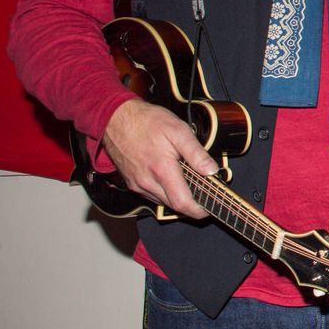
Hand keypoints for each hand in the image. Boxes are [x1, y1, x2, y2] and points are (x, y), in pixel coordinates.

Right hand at [100, 99, 218, 218]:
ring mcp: (137, 184)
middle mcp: (146, 182)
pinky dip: (164, 192)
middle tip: (204, 195)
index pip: (182, 203)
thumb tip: (212, 171)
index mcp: (162, 170)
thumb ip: (196, 153)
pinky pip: (151, 195)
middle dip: (190, 204)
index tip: (209, 209)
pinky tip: (171, 179)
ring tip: (190, 184)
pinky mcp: (131, 183)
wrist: (116, 118)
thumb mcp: (179, 131)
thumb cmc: (147, 122)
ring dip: (177, 198)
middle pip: (173, 205)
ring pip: (162, 201)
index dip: (198, 210)